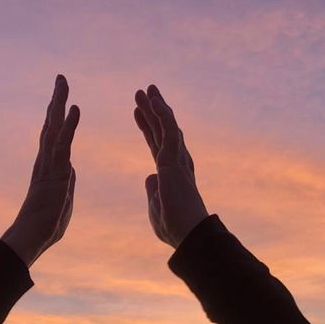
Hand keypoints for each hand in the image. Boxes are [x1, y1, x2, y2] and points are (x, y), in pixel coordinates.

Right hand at [1, 75, 79, 266]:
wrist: (33, 237)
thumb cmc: (46, 226)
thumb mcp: (64, 199)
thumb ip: (67, 182)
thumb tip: (70, 168)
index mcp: (48, 168)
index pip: (54, 136)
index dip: (58, 117)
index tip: (62, 99)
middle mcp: (45, 161)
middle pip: (51, 124)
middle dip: (56, 100)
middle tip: (61, 78)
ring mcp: (48, 165)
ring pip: (54, 128)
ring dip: (59, 103)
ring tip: (63, 82)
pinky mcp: (54, 172)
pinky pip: (63, 144)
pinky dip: (69, 125)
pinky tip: (74, 108)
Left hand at [134, 85, 207, 248]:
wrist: (186, 234)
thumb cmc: (174, 228)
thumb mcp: (155, 208)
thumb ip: (152, 191)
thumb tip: (149, 176)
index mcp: (171, 175)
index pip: (157, 145)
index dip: (148, 128)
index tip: (138, 113)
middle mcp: (177, 164)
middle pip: (162, 131)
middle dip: (152, 111)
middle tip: (143, 91)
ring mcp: (177, 162)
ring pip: (166, 127)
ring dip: (156, 107)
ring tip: (146, 89)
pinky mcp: (175, 161)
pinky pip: (169, 132)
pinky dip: (163, 115)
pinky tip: (155, 101)